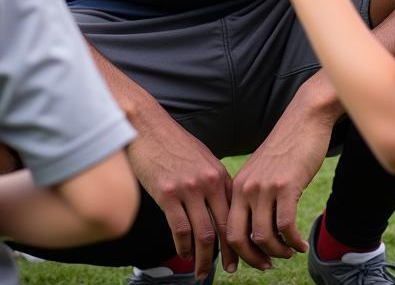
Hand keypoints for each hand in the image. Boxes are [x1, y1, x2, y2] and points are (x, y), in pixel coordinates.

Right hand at [127, 110, 236, 277]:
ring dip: (203, 258)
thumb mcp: (202, 158)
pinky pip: (180, 229)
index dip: (243, 238)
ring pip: (204, 234)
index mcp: (219, 175)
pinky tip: (183, 254)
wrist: (147, 125)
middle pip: (226, 228)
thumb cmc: (173, 143)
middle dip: (231, 254)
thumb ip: (213, 182)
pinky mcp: (168, 193)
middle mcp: (209, 182)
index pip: (237, 214)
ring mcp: (189, 188)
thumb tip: (219, 209)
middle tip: (231, 271)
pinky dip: (183, 247)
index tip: (246, 255)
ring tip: (200, 271)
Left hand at [226, 93, 332, 268]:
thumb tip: (255, 231)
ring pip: (263, 237)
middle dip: (251, 259)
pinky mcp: (286, 186)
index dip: (234, 253)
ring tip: (289, 251)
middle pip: (237, 238)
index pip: (226, 228)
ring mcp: (264, 187)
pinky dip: (294, 242)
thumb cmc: (286, 149)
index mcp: (237, 185)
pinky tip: (301, 244)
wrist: (304, 120)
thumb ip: (254, 195)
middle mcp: (246, 187)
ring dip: (277, 252)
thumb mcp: (261, 172)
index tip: (244, 266)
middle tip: (267, 265)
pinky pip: (286, 227)